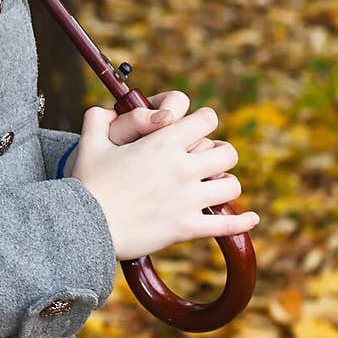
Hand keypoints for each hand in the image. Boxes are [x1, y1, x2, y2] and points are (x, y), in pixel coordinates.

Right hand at [66, 104, 260, 261]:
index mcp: (163, 143)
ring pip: (231, 186)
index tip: (195, 128)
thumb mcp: (89, 143)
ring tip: (213, 187)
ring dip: (225, 184)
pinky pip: (227, 224)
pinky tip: (251, 218)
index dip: (204, 120)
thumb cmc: (87, 184)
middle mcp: (182, 168)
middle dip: (220, 153)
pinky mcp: (187, 227)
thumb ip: (99, 119)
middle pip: (228, 153)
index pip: (206, 119)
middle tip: (207, 160)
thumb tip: (106, 109)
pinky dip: (243, 222)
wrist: (86, 226)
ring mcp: (188, 199)